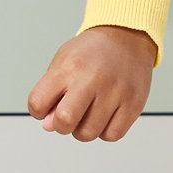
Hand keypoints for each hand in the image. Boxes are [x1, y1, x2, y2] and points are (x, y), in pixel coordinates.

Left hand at [27, 25, 156, 141]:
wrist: (127, 38)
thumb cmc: (91, 53)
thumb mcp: (62, 63)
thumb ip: (50, 95)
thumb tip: (49, 125)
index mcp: (69, 67)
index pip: (38, 103)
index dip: (38, 111)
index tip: (47, 106)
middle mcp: (92, 78)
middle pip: (65, 121)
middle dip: (61, 125)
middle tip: (68, 115)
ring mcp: (115, 92)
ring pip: (88, 133)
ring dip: (83, 130)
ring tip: (88, 113)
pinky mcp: (134, 104)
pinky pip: (111, 135)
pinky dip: (105, 131)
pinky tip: (105, 115)